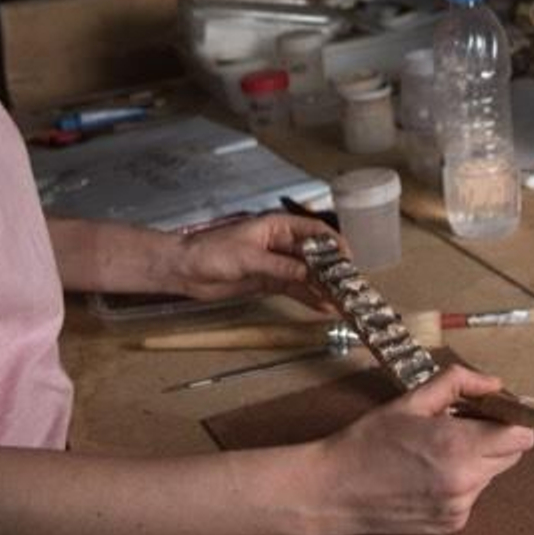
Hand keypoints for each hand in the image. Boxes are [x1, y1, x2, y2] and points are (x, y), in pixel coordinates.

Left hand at [166, 212, 337, 308]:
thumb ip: (279, 266)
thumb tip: (308, 273)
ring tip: (341, 303)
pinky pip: (295, 289)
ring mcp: (276, 264)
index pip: (314, 230)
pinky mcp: (269, 282)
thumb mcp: (247, 258)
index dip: (333, 243)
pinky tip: (323, 307)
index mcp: (277, 227)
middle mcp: (281, 244)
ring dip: (323, 288)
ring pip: (307, 275)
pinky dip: (308, 297)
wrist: (185, 269)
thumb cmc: (210, 252)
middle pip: (314, 255)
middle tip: (349, 287)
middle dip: (332, 270)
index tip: (348, 259)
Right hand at [311, 365, 533, 534]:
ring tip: (434, 452)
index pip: (521, 437)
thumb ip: (457, 384)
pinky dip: (459, 483)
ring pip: (490, 476)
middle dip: (493, 439)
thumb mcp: (410, 401)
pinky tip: (427, 475)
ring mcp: (460, 507)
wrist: (335, 489)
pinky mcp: (451, 525)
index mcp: (458, 446)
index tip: (488, 413)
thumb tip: (493, 383)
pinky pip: (471, 496)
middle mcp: (465, 481)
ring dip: (475, 461)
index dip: (509, 421)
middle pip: (511, 456)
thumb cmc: (369, 440)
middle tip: (458, 427)